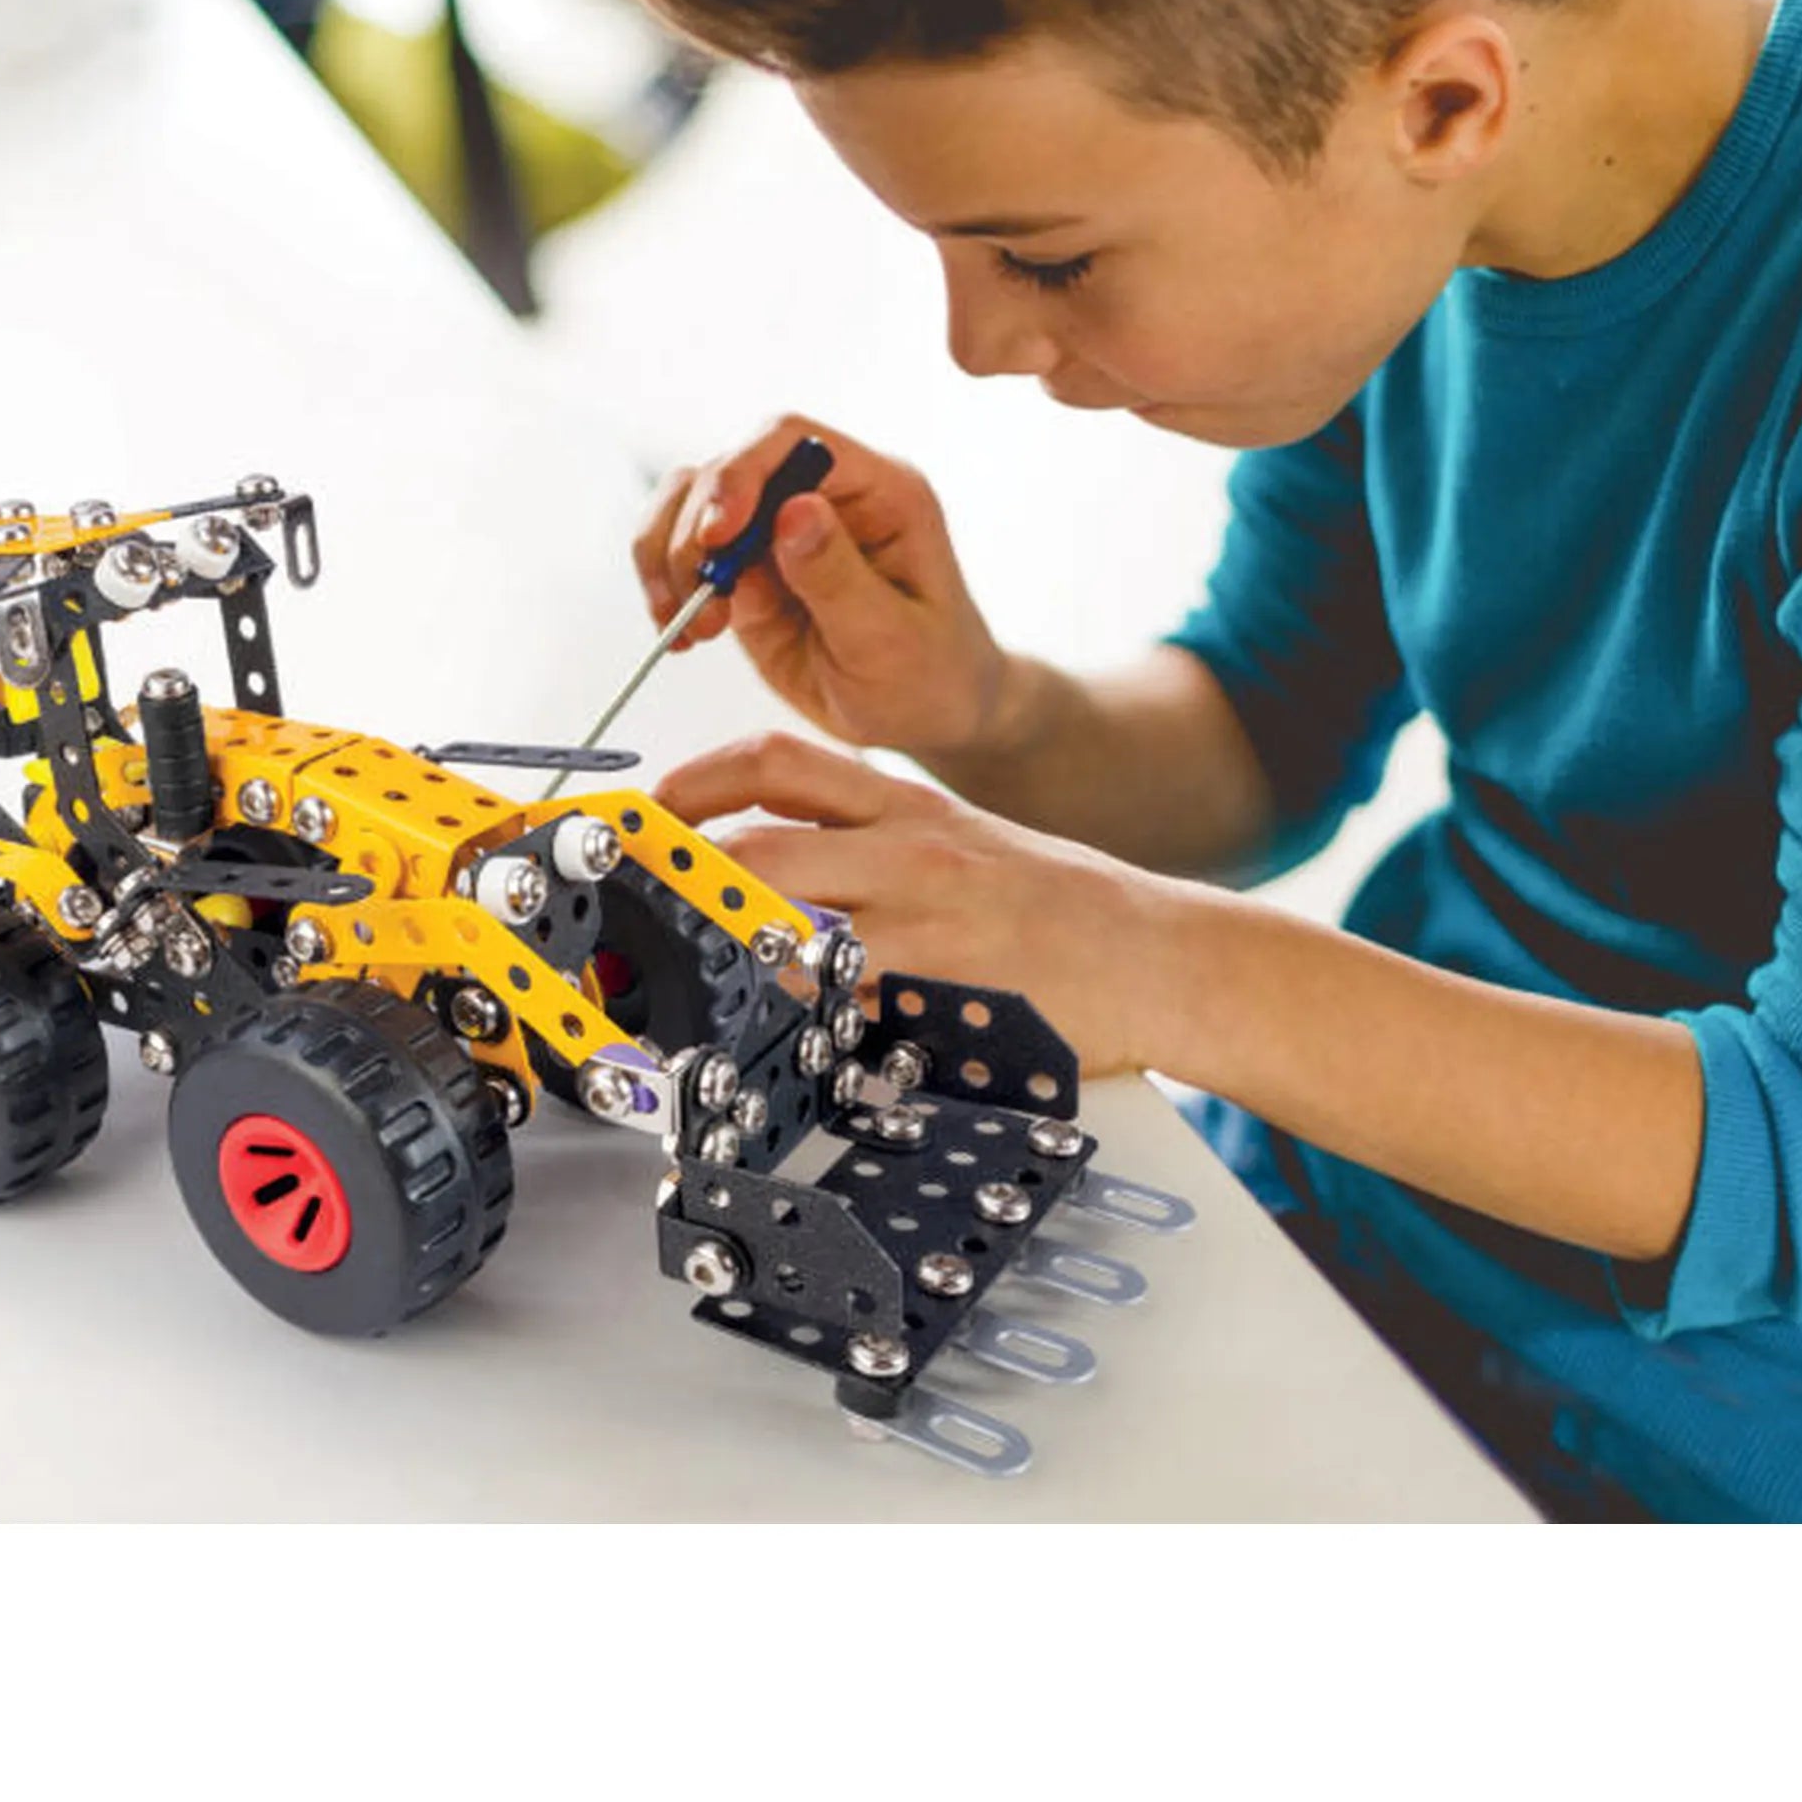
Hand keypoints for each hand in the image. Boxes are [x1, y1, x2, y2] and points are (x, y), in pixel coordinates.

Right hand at [631, 416, 1015, 767]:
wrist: (926, 718)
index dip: (741, 472)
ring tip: (688, 625)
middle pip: (725, 468)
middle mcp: (822, 496)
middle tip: (702, 600)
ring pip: (688, 502)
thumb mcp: (892, 639)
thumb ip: (839, 575)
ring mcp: (777, 531)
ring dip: (669, 557)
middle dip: (694, 531)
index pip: (790, 440)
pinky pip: (683, 556)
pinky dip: (665, 588)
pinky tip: (683, 636)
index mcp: (877, 490)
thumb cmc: (930, 677)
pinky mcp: (748, 570)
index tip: (718, 535)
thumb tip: (794, 509)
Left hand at [657, 732, 1180, 1078]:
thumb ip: (865, 837)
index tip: (649, 807)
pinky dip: (798, 1028)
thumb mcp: (959, 837)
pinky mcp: (941, 1007)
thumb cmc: (1056, 901)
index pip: (777, 762)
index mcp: (909, 806)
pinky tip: (777, 1039)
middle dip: (685, 885)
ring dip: (730, 963)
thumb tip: (758, 854)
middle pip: (757, 854)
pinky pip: (841, 1017)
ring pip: (787, 940)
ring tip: (693, 981)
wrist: (1160, 956)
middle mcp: (911, 856)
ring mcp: (924, 933)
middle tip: (641, 912)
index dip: (694, 780)